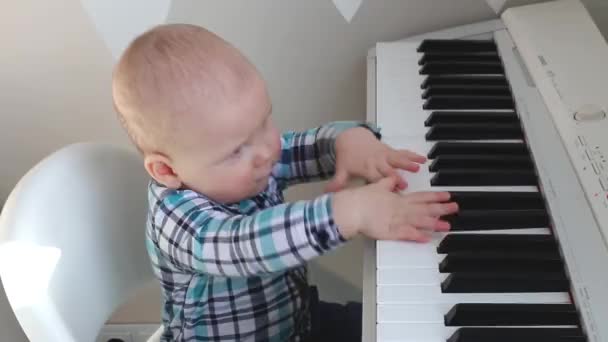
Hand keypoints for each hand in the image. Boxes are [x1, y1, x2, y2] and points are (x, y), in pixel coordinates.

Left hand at [326, 127, 425, 191]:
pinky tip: (423, 159)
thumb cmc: (348, 158)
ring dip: (407, 163)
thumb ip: (337, 183)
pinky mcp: (390, 150)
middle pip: (388, 170)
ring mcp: (384, 155)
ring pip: (397, 159)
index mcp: (366, 169)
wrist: (350, 138)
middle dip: (396, 177)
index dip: (382, 186)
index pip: (375, 179)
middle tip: (405, 184)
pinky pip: (403, 152)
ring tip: (419, 167)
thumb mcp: (341, 170)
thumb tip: (328, 193)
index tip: (389, 194)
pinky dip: (413, 155)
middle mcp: (376, 162)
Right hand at [332, 177, 457, 241]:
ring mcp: (396, 220)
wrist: (351, 208)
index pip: (421, 196)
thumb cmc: (361, 198)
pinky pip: (405, 235)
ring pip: (419, 221)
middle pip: (424, 208)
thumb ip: (388, 183)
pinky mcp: (390, 232)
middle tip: (455, 208)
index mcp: (398, 198)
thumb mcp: (377, 186)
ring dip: (433, 224)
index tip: (448, 195)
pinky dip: (416, 237)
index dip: (435, 196)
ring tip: (447, 226)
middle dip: (441, 209)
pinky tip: (426, 239)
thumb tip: (394, 179)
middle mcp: (401, 208)